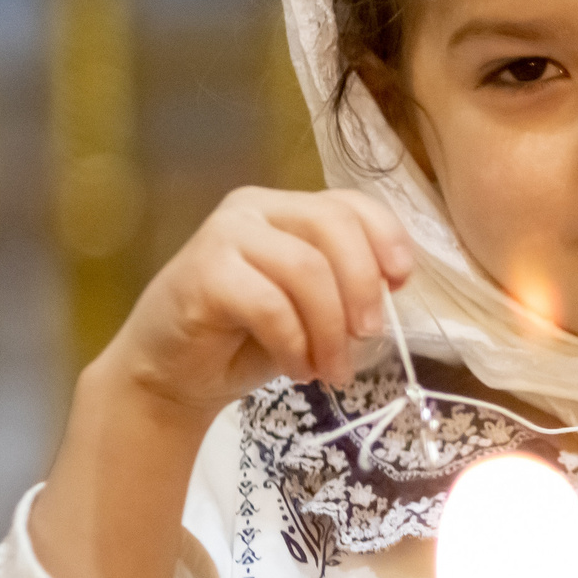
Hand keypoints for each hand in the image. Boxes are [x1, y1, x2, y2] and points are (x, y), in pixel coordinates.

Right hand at [92, 186, 414, 417]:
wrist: (175, 374)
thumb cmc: (249, 340)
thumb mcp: (315, 309)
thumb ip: (348, 285)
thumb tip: (397, 283)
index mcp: (289, 209)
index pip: (349, 203)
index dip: (386, 237)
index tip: (402, 283)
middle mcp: (257, 208)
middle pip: (333, 226)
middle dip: (363, 286)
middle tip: (370, 336)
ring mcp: (225, 234)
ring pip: (306, 268)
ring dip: (331, 328)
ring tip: (331, 368)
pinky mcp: (203, 271)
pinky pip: (270, 304)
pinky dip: (295, 343)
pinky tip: (298, 369)